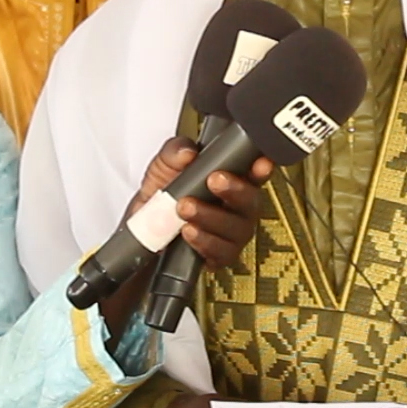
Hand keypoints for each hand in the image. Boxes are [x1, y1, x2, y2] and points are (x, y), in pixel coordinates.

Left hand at [127, 137, 272, 272]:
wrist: (144, 230)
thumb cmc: (163, 195)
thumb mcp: (164, 165)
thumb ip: (175, 152)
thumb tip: (187, 152)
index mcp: (232, 180)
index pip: (255, 173)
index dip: (262, 169)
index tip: (260, 164)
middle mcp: (237, 208)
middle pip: (251, 201)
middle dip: (235, 190)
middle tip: (214, 181)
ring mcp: (231, 233)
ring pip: (236, 228)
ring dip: (211, 216)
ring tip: (186, 207)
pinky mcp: (219, 255)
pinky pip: (220, 252)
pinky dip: (204, 241)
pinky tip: (189, 230)